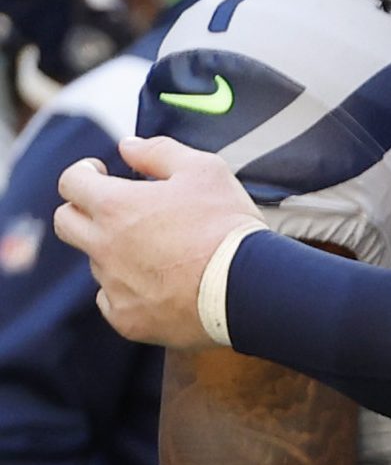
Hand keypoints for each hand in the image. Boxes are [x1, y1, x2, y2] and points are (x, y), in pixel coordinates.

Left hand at [52, 134, 260, 346]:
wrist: (249, 286)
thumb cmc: (227, 225)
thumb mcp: (204, 170)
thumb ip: (159, 152)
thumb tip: (128, 146)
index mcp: (115, 206)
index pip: (71, 182)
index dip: (83, 173)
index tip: (99, 173)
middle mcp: (103, 245)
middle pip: (66, 223)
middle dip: (82, 210)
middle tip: (114, 210)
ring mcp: (112, 285)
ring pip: (96, 262)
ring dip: (115, 251)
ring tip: (159, 251)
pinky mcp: (126, 318)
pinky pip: (112, 300)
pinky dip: (127, 290)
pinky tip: (159, 285)